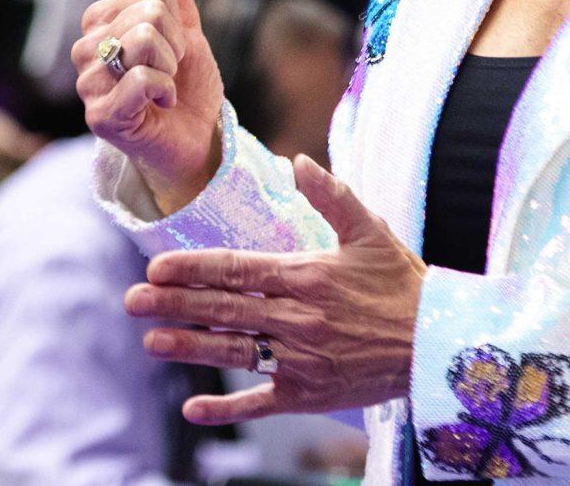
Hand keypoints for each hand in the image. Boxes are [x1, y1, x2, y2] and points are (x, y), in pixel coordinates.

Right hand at [74, 0, 223, 213]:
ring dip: (170, 67)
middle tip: (170, 71)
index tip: (172, 47)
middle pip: (147, 13)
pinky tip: (161, 105)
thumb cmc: (182, 83)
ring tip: (164, 87)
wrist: (194, 138)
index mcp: (99, 21)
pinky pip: (142, 79)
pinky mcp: (100, 117)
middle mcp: (85, 49)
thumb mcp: (182, 24)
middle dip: (175, 44)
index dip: (176, 18)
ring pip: (142, 41)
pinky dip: (165, 90)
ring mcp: (89, 85)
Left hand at [129, 153, 425, 422]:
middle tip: (133, 300)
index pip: (237, 269)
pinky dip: (228, 408)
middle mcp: (298, 318)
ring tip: (151, 341)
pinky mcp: (310, 395)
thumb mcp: (370, 231)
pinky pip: (261, 402)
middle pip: (225, 309)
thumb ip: (332, 196)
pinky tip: (195, 408)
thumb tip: (299, 162)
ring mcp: (301, 359)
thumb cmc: (402, 284)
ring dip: (189, 347)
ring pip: (234, 352)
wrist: (437, 343)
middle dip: (174, 303)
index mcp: (307, 276)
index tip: (157, 267)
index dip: (194, 269)